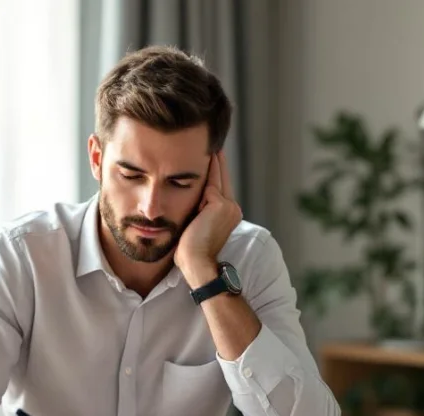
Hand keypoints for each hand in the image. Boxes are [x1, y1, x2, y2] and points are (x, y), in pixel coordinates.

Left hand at [174, 151, 242, 285]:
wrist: (196, 262)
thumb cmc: (190, 251)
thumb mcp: (196, 226)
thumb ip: (199, 210)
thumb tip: (190, 197)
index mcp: (229, 214)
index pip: (220, 188)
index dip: (215, 173)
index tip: (211, 158)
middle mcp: (232, 208)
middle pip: (221, 178)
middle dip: (216, 161)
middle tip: (213, 144)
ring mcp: (228, 205)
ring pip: (214, 179)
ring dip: (210, 162)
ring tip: (208, 145)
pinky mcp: (220, 204)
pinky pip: (206, 185)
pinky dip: (200, 176)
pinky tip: (204, 157)